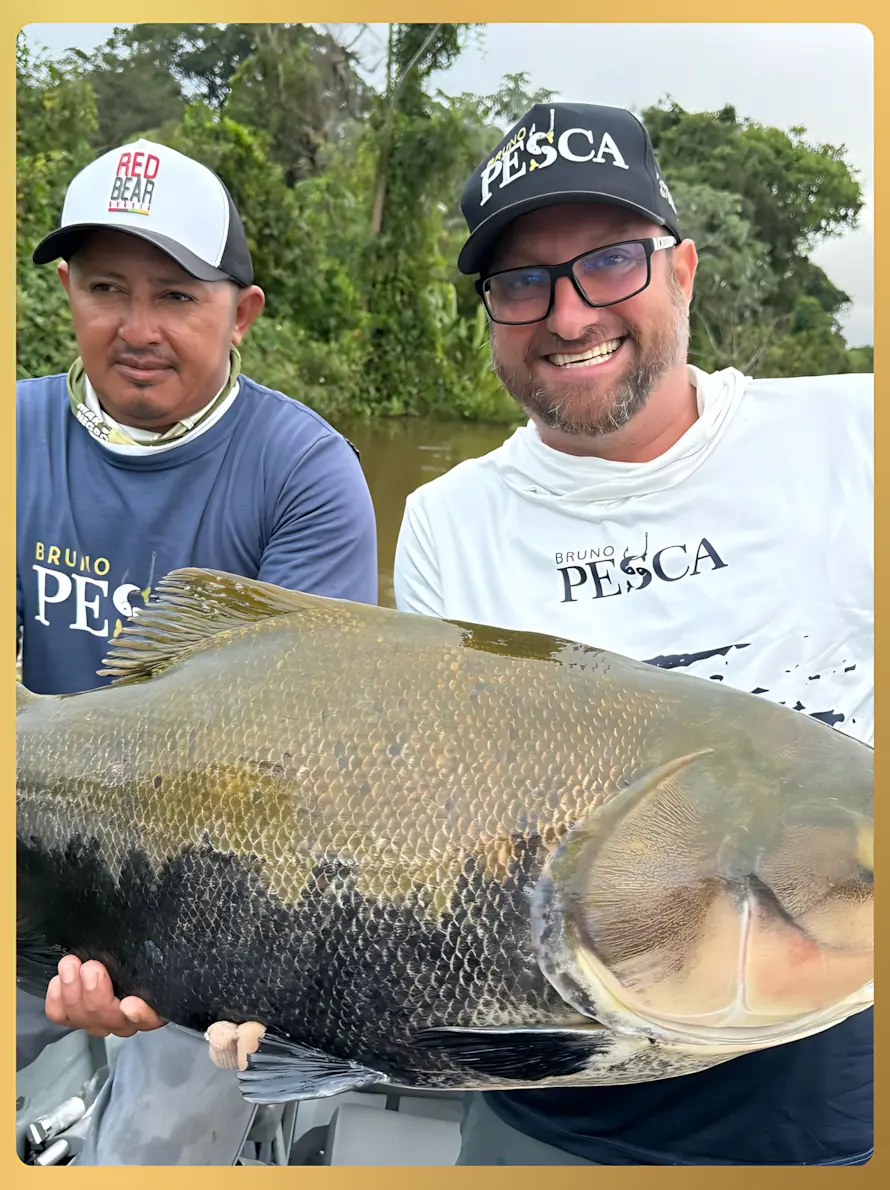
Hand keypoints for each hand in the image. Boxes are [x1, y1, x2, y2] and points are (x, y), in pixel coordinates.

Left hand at [45, 955, 165, 1037]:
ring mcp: (98, 1019)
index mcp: (153, 1004)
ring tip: (69, 964)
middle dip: (96, 994)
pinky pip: (62, 1016)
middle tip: (90, 967)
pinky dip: (57, 1000)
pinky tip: (58, 980)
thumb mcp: (150, 947)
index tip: (131, 1002)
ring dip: (73, 992)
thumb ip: (154, 947)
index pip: (151, 1018)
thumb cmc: (141, 950)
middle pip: (110, 1018)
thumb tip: (165, 922)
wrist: (110, 955)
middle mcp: (126, 1019)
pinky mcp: (74, 1016)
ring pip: (83, 1018)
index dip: (141, 1014)